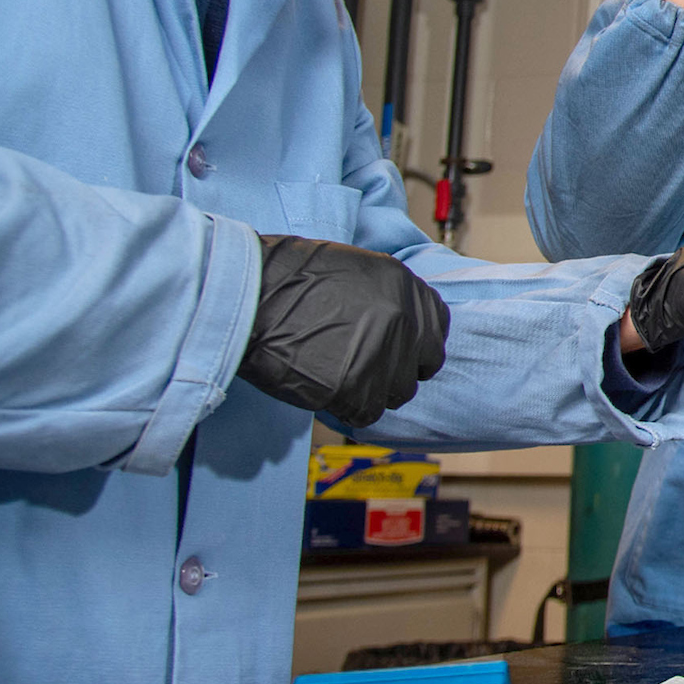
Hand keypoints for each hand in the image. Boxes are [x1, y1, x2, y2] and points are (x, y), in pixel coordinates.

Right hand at [239, 235, 448, 428]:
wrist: (246, 293)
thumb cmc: (285, 277)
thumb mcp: (353, 269)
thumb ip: (384, 297)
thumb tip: (398, 326)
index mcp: (405, 286)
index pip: (437, 328)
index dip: (415, 345)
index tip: (396, 352)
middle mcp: (403, 320)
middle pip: (419, 367)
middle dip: (394, 373)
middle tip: (361, 370)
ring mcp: (382, 354)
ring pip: (394, 394)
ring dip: (368, 392)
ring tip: (333, 375)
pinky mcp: (354, 386)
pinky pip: (364, 414)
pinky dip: (345, 410)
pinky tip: (322, 389)